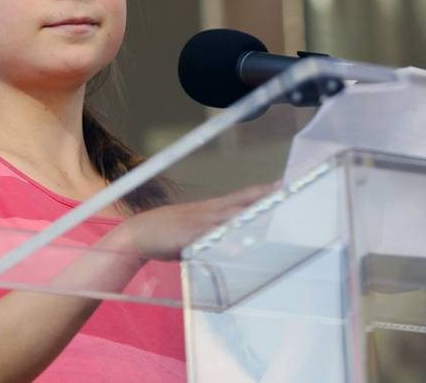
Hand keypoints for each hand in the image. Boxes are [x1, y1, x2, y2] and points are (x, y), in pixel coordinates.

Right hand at [112, 182, 278, 260]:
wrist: (139, 234)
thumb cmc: (169, 234)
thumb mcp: (196, 230)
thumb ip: (215, 233)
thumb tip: (233, 240)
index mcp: (212, 209)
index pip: (242, 196)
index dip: (262, 191)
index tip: (282, 185)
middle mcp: (209, 211)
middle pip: (241, 200)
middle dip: (263, 196)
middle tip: (286, 191)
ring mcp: (200, 222)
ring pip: (231, 215)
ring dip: (250, 213)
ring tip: (272, 212)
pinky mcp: (190, 235)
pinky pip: (212, 235)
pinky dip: (226, 236)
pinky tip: (240, 240)